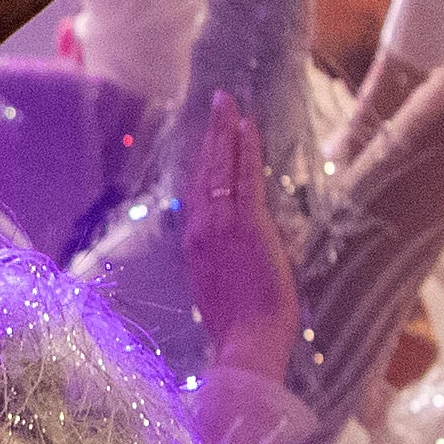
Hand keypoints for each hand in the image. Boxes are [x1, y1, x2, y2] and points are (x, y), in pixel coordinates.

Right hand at [174, 95, 298, 385]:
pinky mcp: (248, 223)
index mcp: (196, 243)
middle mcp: (202, 227)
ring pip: (221, 167)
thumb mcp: (217, 288)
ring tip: (228, 103)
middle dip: (211, 134)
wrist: (247, 340)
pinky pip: (244, 177)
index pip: (196, 192)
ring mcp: (222, 223)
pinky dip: (245, 149)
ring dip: (225, 132)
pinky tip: (247, 126)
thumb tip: (224, 251)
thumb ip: (217, 262)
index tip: (205, 138)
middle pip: (204, 170)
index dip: (201, 161)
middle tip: (216, 103)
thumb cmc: (238, 326)